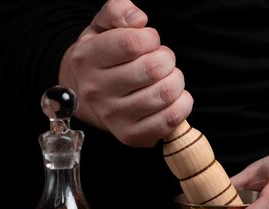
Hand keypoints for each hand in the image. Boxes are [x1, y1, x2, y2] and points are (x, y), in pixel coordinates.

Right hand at [58, 0, 192, 146]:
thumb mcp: (102, 27)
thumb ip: (117, 10)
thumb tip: (138, 19)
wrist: (90, 97)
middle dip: (166, 59)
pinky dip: (182, 104)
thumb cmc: (104, 58)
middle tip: (160, 61)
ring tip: (165, 78)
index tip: (149, 41)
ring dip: (176, 80)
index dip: (151, 38)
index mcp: (87, 58)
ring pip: (165, 93)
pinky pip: (171, 119)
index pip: (132, 44)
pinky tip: (173, 98)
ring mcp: (113, 117)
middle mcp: (96, 91)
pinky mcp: (131, 136)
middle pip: (153, 69)